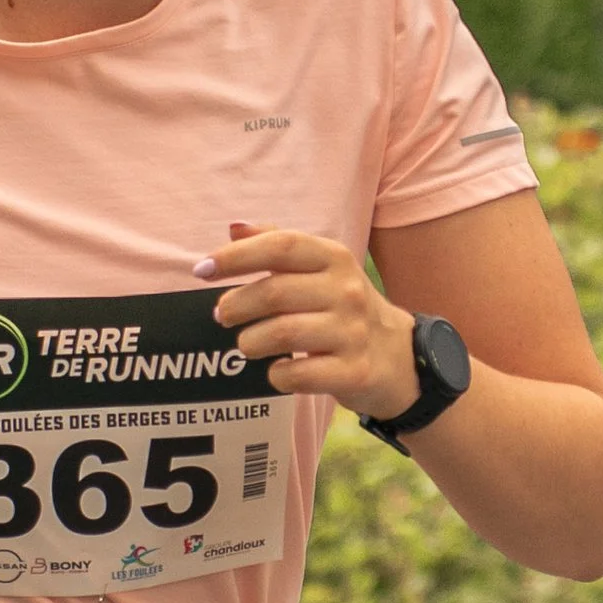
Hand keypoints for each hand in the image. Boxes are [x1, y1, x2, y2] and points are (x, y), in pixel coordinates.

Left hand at [196, 221, 420, 419]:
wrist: (400, 358)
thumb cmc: (344, 310)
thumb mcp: (321, 271)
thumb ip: (279, 247)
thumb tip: (235, 227)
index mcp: (334, 259)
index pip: (281, 246)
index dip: (236, 256)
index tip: (202, 270)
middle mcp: (347, 291)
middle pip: (274, 292)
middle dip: (236, 306)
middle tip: (223, 315)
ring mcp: (353, 333)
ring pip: (282, 334)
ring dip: (250, 342)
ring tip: (247, 344)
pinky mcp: (354, 372)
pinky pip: (298, 374)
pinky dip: (277, 375)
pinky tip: (278, 370)